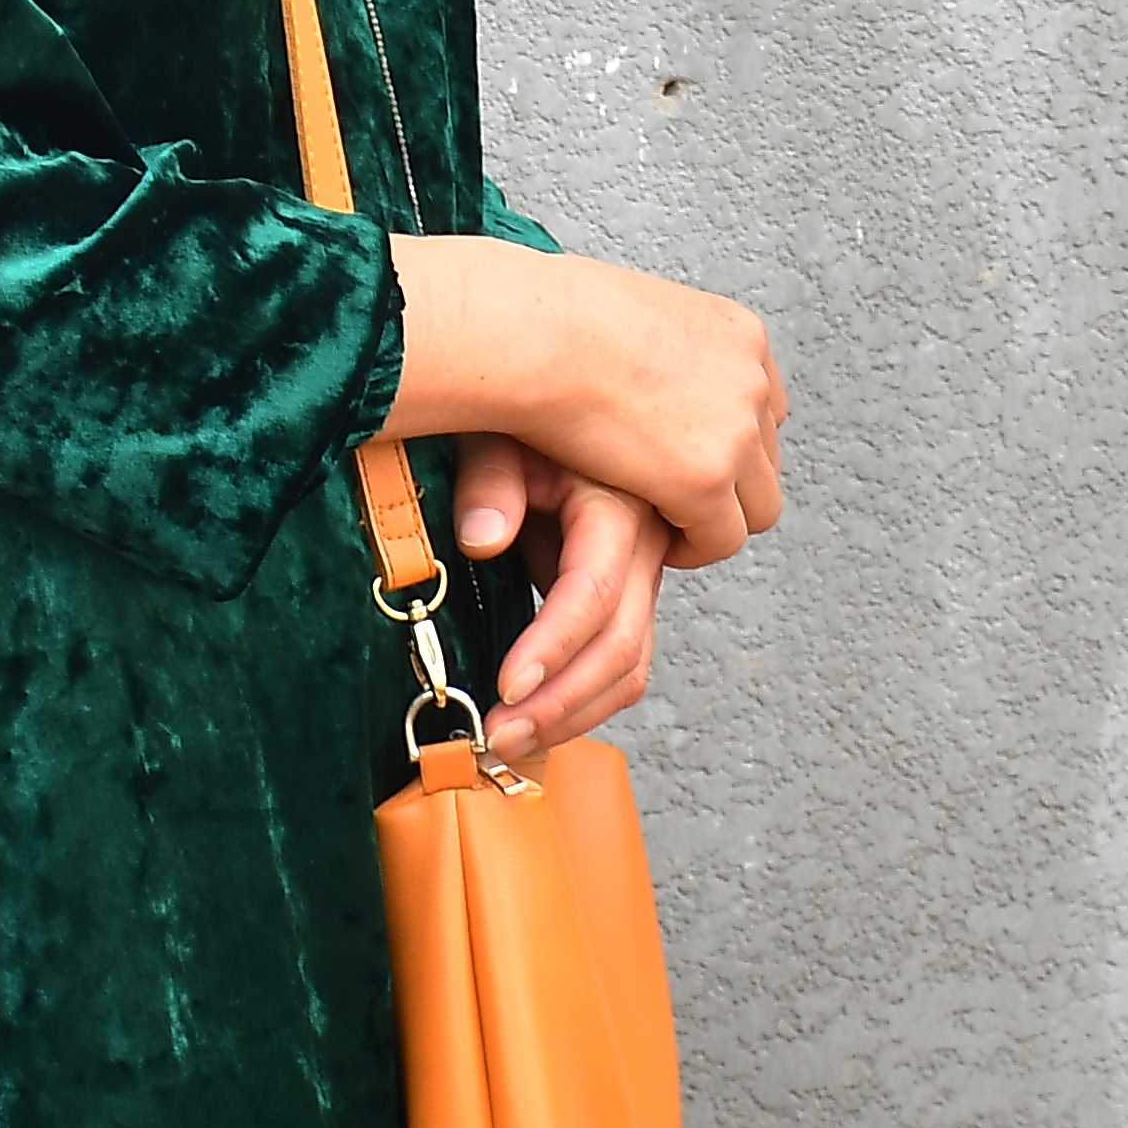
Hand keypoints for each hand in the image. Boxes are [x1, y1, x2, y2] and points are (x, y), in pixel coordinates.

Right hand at [390, 236, 787, 567]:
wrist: (535, 335)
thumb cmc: (551, 322)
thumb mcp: (631, 316)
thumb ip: (658, 349)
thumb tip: (643, 371)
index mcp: (736, 335)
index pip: (762, 406)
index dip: (723, 442)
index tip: (681, 458)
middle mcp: (750, 380)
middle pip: (766, 459)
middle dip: (724, 485)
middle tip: (668, 498)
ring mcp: (736, 431)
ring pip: (757, 507)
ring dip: (711, 521)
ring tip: (657, 520)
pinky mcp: (706, 480)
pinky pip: (722, 539)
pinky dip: (690, 547)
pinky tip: (648, 536)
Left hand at [443, 437, 664, 767]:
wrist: (571, 387)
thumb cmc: (528, 406)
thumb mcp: (501, 429)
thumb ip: (491, 481)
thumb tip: (482, 539)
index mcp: (620, 500)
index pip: (593, 591)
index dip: (550, 646)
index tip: (503, 689)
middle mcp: (646, 541)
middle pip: (623, 644)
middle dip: (559, 703)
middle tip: (496, 736)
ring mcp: (645, 569)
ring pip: (633, 664)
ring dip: (574, 714)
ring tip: (509, 740)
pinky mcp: (632, 588)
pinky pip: (627, 657)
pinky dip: (588, 699)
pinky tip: (540, 720)